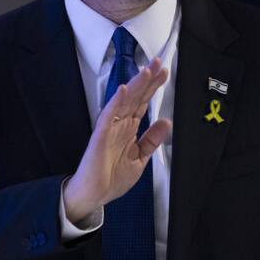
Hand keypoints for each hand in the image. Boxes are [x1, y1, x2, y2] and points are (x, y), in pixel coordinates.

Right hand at [63, 57, 171, 222]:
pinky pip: (108, 116)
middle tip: (158, 63)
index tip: (163, 73)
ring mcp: (109, 129)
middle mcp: (120, 125)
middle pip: (135, 97)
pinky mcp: (100, 136)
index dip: (153, 88)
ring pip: (124, 101)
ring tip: (146, 71)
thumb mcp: (140, 159)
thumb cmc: (110, 178)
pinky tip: (122, 90)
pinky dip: (115, 102)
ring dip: (134, 86)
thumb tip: (165, 123)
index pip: (143, 103)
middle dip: (147, 80)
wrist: (94, 196)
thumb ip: (151, 140)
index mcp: (129, 129)